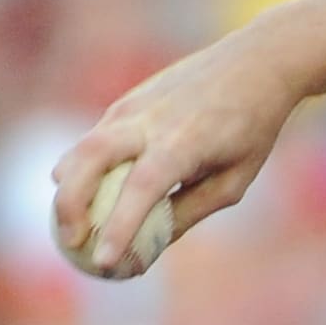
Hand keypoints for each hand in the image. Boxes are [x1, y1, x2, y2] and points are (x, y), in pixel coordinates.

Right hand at [50, 33, 305, 275]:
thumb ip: (190, 211)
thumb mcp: (234, 180)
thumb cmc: (252, 128)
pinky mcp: (126, 101)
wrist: (256, 62)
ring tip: (73, 226)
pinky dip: (83, 170)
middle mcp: (149, 120)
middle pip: (90, 159)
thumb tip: (150, 248)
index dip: (119, 227)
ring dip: (69, 188)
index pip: (140, 188)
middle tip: (71, 242)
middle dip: (70, 204)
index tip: (104, 262)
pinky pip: (94, 140)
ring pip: (83, 148)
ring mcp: (133, 106)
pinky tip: (87, 196)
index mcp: (183, 142)